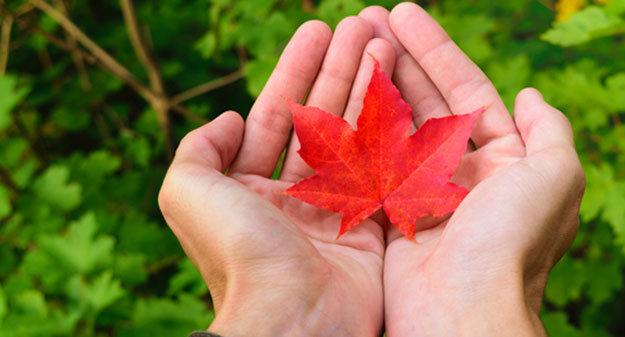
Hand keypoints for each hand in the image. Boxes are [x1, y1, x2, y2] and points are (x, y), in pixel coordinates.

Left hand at [158, 17, 396, 336]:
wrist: (294, 318)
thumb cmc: (240, 255)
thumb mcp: (187, 192)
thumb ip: (198, 147)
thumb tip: (229, 118)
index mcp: (249, 190)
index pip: (275, 115)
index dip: (296, 69)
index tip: (319, 30)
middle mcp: (293, 198)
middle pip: (320, 118)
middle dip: (340, 69)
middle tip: (362, 27)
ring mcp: (335, 212)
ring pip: (356, 136)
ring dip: (369, 88)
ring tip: (384, 44)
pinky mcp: (372, 227)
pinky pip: (384, 168)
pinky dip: (394, 129)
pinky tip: (403, 90)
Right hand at [358, 4, 584, 335]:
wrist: (464, 311)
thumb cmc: (513, 241)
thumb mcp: (557, 176)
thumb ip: (549, 131)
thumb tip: (531, 95)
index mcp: (505, 161)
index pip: (468, 91)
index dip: (436, 50)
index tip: (403, 12)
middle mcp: (464, 173)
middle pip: (427, 102)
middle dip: (399, 58)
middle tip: (366, 17)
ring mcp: (423, 193)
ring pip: (395, 125)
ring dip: (375, 82)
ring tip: (350, 41)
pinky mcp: (389, 213)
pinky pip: (371, 160)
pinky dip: (356, 126)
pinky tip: (340, 91)